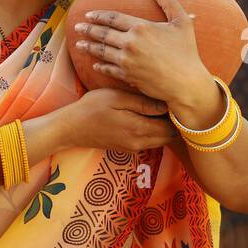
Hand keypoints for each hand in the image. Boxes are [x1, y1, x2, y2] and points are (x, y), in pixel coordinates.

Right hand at [55, 88, 177, 152]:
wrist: (71, 128)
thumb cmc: (92, 108)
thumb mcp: (117, 98)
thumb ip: (143, 103)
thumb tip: (166, 106)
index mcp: (139, 129)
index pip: (171, 126)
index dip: (176, 114)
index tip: (173, 100)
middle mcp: (140, 143)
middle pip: (169, 136)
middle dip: (173, 122)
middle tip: (168, 104)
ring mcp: (134, 148)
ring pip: (161, 140)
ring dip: (164, 128)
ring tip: (157, 109)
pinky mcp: (128, 149)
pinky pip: (150, 142)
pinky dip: (154, 132)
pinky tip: (146, 116)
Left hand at [73, 0, 212, 104]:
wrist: (186, 82)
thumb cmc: (187, 51)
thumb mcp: (182, 21)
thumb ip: (167, 1)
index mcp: (141, 27)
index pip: (113, 18)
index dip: (99, 15)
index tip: (88, 15)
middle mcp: (130, 43)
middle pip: (103, 34)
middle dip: (88, 30)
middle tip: (77, 27)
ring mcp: (127, 60)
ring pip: (101, 51)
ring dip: (88, 47)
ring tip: (79, 44)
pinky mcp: (127, 76)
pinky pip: (108, 69)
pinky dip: (100, 65)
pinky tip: (94, 64)